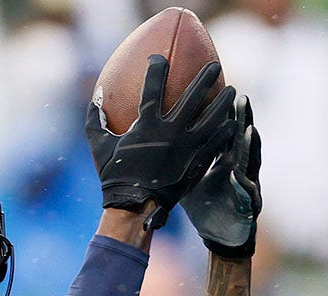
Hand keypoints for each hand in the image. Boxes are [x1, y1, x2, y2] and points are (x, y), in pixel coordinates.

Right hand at [86, 56, 235, 228]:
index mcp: (146, 125)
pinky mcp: (196, 163)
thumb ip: (95, 119)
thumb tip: (95, 96)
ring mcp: (187, 148)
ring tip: (232, 91)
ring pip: (211, 118)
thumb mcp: (98, 146)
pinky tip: (232, 123)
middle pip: (193, 97)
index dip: (156, 69)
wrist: (134, 206)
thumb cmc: (114, 176)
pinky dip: (225, 131)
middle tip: (215, 65)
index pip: (153, 88)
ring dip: (223, 102)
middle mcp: (170, 132)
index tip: (159, 58)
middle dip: (205, 78)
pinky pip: (215, 143)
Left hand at [181, 94, 260, 257]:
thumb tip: (151, 140)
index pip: (224, 131)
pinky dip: (242, 185)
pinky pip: (245, 194)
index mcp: (223, 159)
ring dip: (250, 146)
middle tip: (240, 97)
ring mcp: (244, 185)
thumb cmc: (203, 204)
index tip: (219, 89)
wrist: (219, 235)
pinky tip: (236, 176)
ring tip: (250, 130)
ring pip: (249, 162)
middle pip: (240, 139)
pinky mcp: (247, 206)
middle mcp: (237, 167)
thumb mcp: (188, 177)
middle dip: (243, 118)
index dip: (224, 112)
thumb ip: (178, 157)